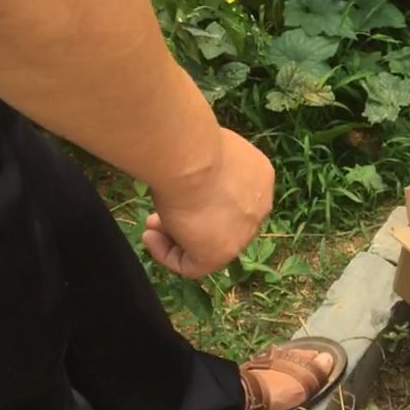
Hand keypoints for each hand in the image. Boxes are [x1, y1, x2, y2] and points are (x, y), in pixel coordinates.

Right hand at [142, 128, 274, 277]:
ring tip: (149, 226)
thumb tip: (188, 163)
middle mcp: (258, 206)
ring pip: (208, 243)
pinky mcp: (221, 254)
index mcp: (260, 176)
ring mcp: (243, 233)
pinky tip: (150, 238)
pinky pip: (194, 265)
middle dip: (189, 217)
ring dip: (176, 236)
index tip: (176, 187)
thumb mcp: (206, 146)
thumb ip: (205, 161)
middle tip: (158, 212)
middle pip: (222, 219)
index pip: (234, 195)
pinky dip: (168, 255)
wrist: (192, 157)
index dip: (202, 195)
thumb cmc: (193, 144)